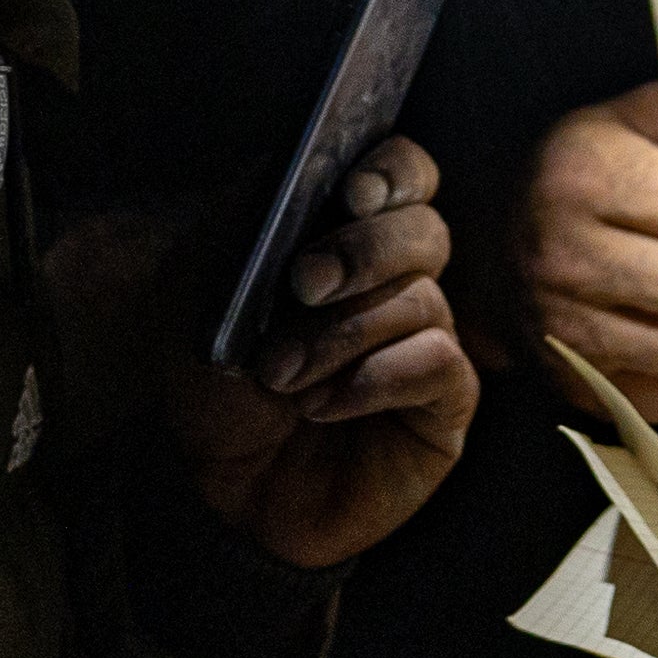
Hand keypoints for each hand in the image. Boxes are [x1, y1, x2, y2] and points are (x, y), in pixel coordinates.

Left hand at [170, 136, 474, 572]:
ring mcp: (424, 342)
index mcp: (346, 234)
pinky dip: (377, 378)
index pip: (403, 175)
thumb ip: (267, 234)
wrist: (215, 485)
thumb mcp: (214, 297)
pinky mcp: (443, 405)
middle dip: (363, 252)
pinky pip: (440, 365)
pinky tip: (322, 405)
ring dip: (343, 335)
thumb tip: (320, 187)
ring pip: (424, 300)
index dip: (392, 173)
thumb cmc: (214, 384)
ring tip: (282, 376)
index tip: (351, 195)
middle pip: (425, 230)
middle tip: (302, 286)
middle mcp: (397, 281)